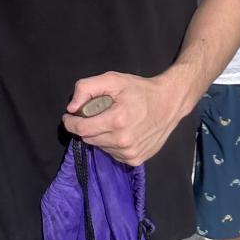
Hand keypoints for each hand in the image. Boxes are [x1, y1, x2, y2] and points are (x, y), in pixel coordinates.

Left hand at [63, 71, 178, 165]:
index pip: (81, 128)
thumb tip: (72, 108)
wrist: (169, 103)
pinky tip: (122, 132)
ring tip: (112, 122)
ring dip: (100, 136)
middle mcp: (123, 141)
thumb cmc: (140, 90)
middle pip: (89, 138)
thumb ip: (87, 88)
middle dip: (87, 126)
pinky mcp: (135, 160)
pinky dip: (111, 144)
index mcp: (117, 120)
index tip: (69, 116)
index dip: (71, 122)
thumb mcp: (114, 79)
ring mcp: (130, 153)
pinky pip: (112, 154)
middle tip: (96, 114)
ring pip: (100, 147)